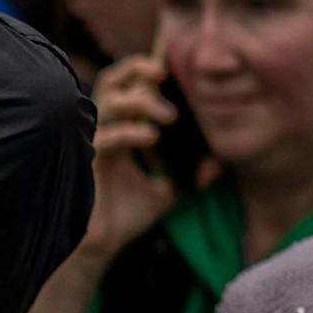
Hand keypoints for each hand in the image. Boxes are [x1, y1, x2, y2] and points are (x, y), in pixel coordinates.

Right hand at [83, 54, 181, 258]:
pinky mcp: (90, 162)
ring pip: (109, 102)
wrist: (107, 244)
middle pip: (112, 80)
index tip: (170, 70)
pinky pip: (107, 137)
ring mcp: (94, 142)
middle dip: (137, 71)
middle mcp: (105, 128)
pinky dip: (130, 132)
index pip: (127, 85)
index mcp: (121, 128)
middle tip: (164, 76)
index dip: (143, 69)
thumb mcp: (173, 191)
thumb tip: (221, 163)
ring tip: (168, 117)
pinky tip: (152, 138)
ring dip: (140, 102)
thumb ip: (195, 175)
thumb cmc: (131, 214)